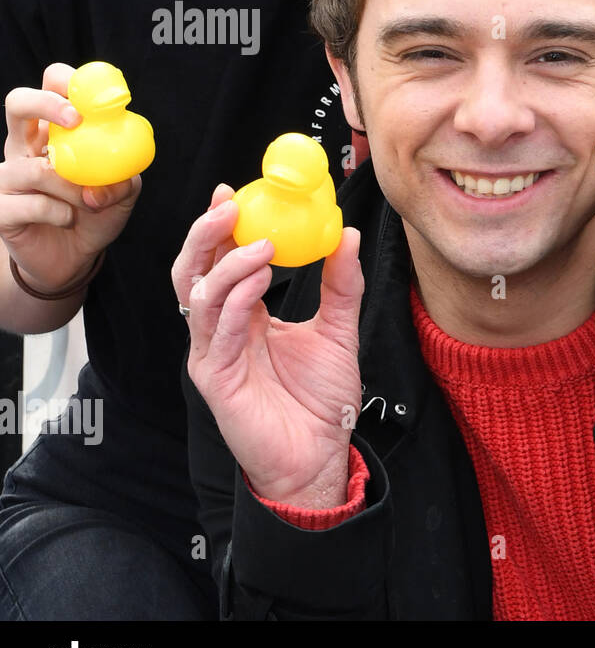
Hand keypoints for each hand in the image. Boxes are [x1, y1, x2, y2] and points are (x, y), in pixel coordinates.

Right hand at [1, 64, 140, 291]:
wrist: (73, 258)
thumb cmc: (95, 215)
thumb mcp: (122, 192)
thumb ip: (125, 176)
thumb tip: (118, 170)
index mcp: (53, 133)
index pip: (49, 88)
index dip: (64, 80)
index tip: (91, 93)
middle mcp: (25, 148)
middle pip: (18, 104)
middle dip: (45, 103)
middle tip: (75, 119)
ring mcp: (8, 177)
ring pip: (33, 168)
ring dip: (70, 186)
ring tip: (89, 201)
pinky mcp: (1, 209)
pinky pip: (29, 204)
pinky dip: (57, 212)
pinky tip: (68, 219)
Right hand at [173, 184, 363, 508]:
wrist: (320, 456)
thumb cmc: (322, 400)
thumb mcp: (340, 330)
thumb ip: (341, 284)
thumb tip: (346, 234)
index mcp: (246, 314)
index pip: (221, 260)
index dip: (220, 226)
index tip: (233, 190)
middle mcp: (223, 330)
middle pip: (195, 271)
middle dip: (206, 234)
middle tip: (228, 204)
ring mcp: (214, 354)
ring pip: (201, 297)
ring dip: (227, 264)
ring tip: (260, 243)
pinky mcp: (216, 379)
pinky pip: (219, 333)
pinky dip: (236, 302)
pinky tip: (258, 282)